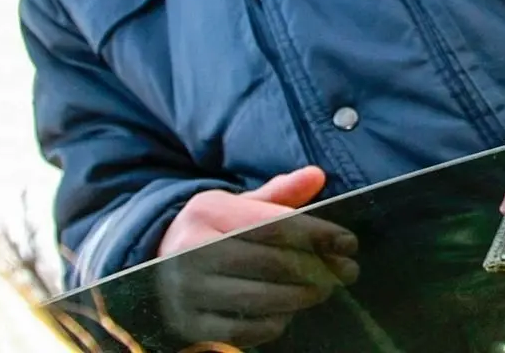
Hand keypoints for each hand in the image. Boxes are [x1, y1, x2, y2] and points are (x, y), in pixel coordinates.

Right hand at [154, 166, 358, 347]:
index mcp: (207, 211)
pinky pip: (241, 329)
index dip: (317, 234)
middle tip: (346, 271)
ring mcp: (186, 290)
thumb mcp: (239, 205)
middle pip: (271, 262)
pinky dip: (272, 323)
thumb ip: (279, 195)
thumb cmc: (212, 232)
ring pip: (260, 297)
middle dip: (317, 268)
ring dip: (301, 296)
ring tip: (324, 290)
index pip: (274, 224)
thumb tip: (317, 175)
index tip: (348, 242)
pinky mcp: (186, 324)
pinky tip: (288, 313)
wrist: (156, 265)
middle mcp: (190, 248)